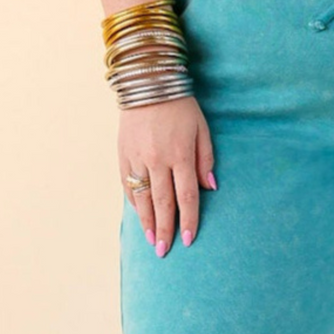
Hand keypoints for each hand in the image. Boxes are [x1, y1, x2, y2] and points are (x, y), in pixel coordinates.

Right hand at [120, 95, 216, 255]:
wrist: (147, 83)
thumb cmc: (180, 106)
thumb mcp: (202, 129)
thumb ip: (205, 159)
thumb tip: (210, 188)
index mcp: (180, 155)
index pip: (186, 196)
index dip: (188, 220)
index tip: (189, 240)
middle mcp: (157, 160)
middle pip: (162, 203)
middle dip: (165, 230)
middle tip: (164, 251)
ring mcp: (137, 158)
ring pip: (142, 198)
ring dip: (146, 222)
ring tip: (150, 241)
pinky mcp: (123, 154)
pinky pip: (128, 184)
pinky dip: (134, 201)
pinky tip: (140, 214)